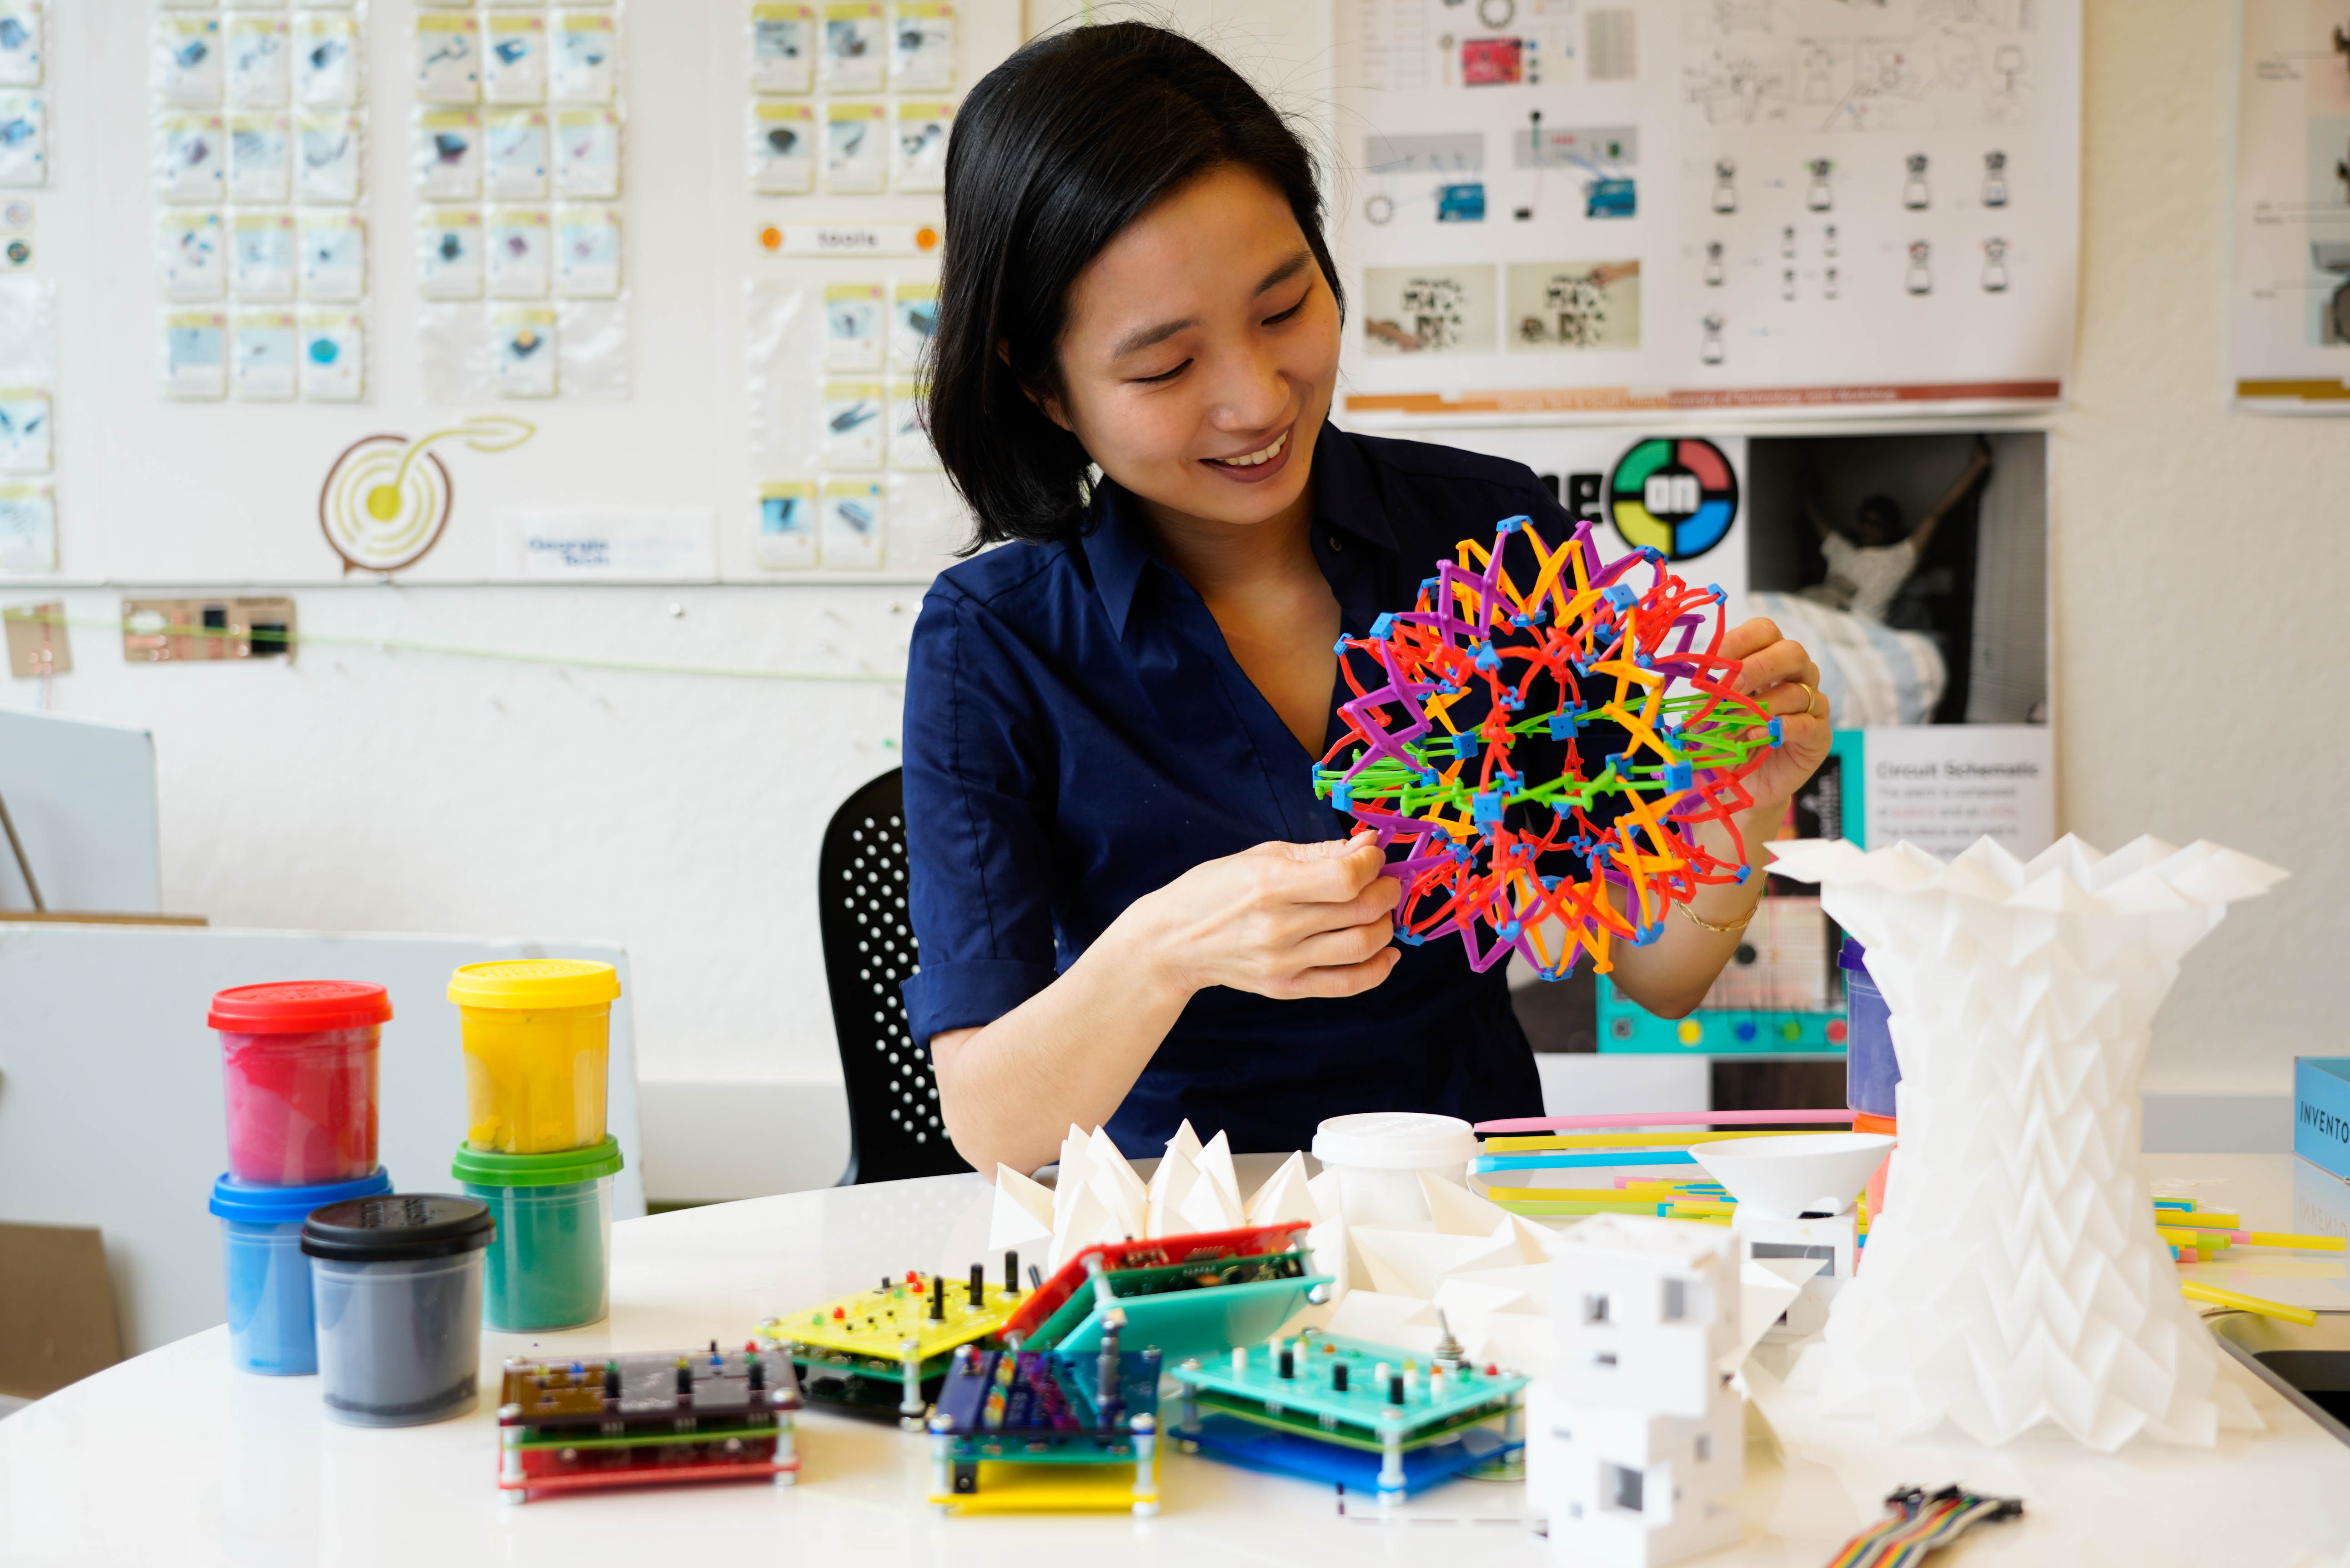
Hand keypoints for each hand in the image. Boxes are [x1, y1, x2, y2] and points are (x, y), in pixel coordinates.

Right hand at [1122, 831, 1402, 1001]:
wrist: (1172, 942)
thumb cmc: (1215, 890)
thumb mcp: (1261, 855)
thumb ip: (1320, 852)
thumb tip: (1370, 844)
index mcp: (1270, 884)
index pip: (1346, 878)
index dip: (1372, 864)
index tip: (1372, 856)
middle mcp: (1278, 927)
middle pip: (1361, 910)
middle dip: (1387, 890)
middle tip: (1386, 881)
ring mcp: (1283, 963)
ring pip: (1362, 946)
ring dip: (1385, 926)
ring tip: (1380, 912)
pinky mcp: (1286, 989)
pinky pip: (1348, 984)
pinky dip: (1378, 969)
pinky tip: (1387, 952)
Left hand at [1719, 618, 1829, 816]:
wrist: (1743, 782)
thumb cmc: (1725, 739)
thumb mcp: (1707, 712)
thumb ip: (1703, 695)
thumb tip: (1685, 682)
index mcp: (1768, 658)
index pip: (1763, 631)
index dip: (1738, 641)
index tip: (1710, 661)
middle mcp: (1796, 675)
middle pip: (1790, 652)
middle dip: (1756, 667)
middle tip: (1729, 689)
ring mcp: (1812, 704)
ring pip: (1798, 690)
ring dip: (1761, 706)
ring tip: (1735, 724)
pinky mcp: (1819, 735)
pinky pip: (1808, 724)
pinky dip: (1781, 728)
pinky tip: (1757, 736)